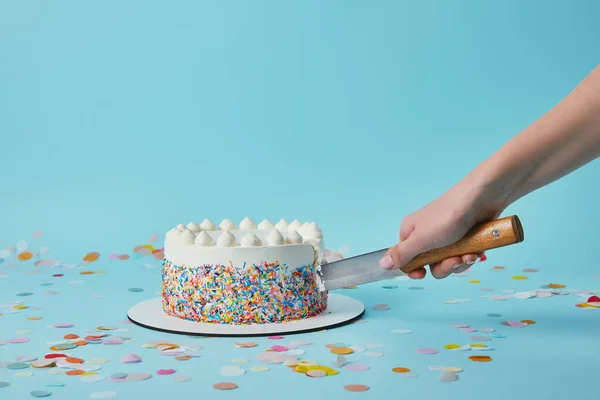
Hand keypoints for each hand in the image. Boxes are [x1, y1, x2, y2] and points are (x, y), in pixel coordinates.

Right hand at [379, 182, 502, 278]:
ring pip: (447, 263)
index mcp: (411, 233)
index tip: (422, 274)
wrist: (481, 200)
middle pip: (429, 264)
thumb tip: (382, 264)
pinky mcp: (463, 238)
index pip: (406, 259)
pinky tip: (475, 251)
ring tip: (467, 255)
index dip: (414, 269)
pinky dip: (468, 256)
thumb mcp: (421, 240)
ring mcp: (446, 237)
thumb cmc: (447, 217)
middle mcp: (426, 235)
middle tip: (452, 261)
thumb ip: (401, 254)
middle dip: (443, 267)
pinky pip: (462, 256)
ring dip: (458, 262)